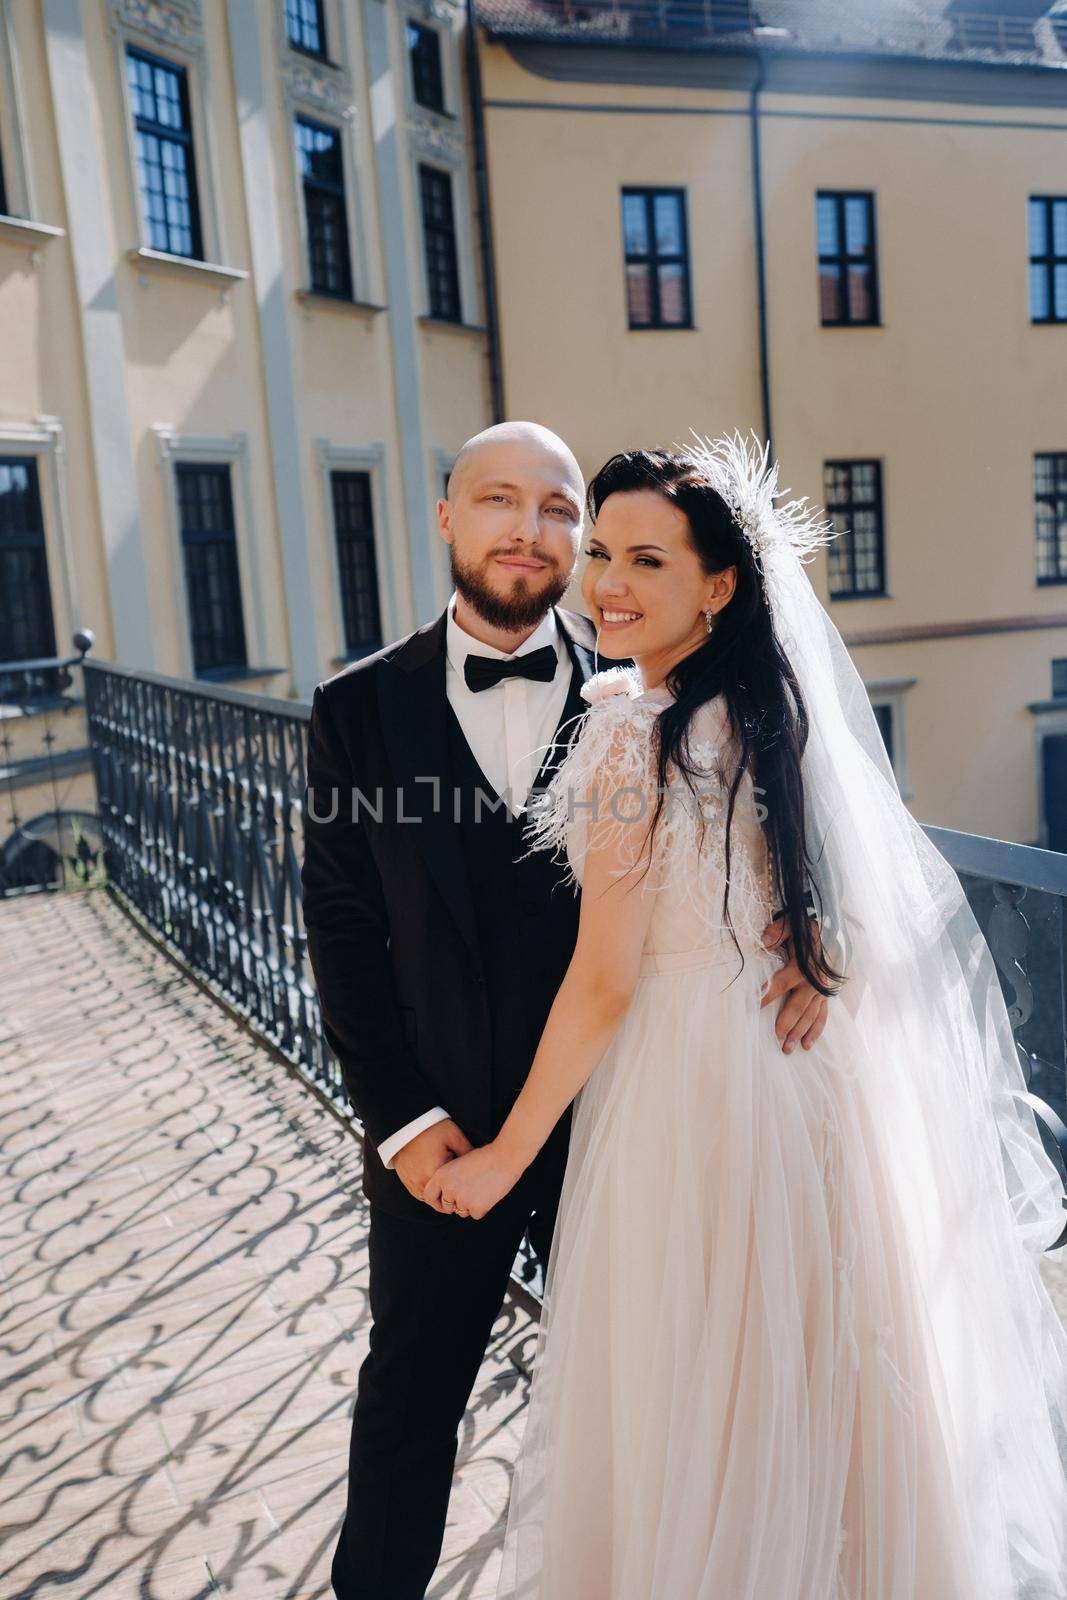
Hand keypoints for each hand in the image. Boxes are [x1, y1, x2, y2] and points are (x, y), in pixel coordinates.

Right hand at [392, 1119, 472, 1204]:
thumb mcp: (454, 1137)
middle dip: (451, 1197)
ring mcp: (413, 1183)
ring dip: (438, 1196)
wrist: (405, 1125)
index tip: (467, 1188)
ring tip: (447, 1186)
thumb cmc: (431, 1129)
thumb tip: (478, 1165)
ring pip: (429, 1199)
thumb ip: (467, 1152)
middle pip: (441, 1200)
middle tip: (459, 1190)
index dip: (462, 1192)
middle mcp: (423, 1182)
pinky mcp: (406, 1181)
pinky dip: (427, 1192)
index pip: (454, 1193)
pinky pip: (419, 1194)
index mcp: (437, 1174)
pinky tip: (434, 1183)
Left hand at [423, 1143, 523, 1220]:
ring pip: (462, 1212)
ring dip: (470, 1205)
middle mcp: (449, 1189)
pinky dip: (482, 1207)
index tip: (445, 1201)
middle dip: (457, 1203)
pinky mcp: (476, 1208)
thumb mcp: (459, 1163)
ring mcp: (462, 1200)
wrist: (504, 1157)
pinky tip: (489, 1193)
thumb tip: (447, 1196)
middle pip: (447, 1207)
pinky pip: (475, 1214)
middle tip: (470, 1191)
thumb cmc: (485, 1157)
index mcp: (441, 1175)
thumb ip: (450, 1179)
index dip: (437, 1200)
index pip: (429, 1195)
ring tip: (481, 1188)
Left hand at [759, 915, 828, 1053]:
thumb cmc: (806, 928)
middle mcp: (813, 982)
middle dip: (786, 1026)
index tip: (751, 1008)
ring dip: (800, 1033)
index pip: (779, 984)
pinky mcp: (827, 995)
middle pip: (797, 1008)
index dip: (765, 996)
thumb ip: (777, 932)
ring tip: (789, 1050)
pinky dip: (816, 1030)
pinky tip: (807, 1044)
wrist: (832, 928)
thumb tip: (764, 942)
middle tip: (777, 1042)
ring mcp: (822, 991)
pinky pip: (822, 1016)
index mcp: (802, 966)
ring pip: (810, 1016)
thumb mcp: (791, 924)